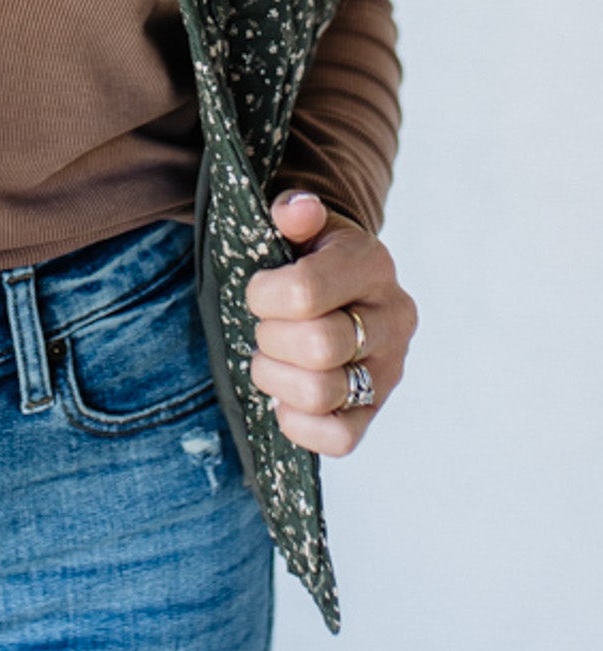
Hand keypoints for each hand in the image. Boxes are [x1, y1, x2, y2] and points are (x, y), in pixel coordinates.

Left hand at [245, 190, 417, 455]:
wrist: (344, 287)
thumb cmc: (310, 255)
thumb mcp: (302, 225)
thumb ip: (293, 212)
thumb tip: (296, 210)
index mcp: (372, 264)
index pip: (305, 291)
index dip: (263, 296)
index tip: (258, 291)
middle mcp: (393, 319)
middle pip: (317, 347)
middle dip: (271, 338)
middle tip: (264, 328)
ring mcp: (390, 370)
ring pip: (322, 394)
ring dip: (277, 379)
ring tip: (272, 358)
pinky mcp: (376, 411)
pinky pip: (339, 439)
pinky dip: (300, 423)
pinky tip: (286, 396)